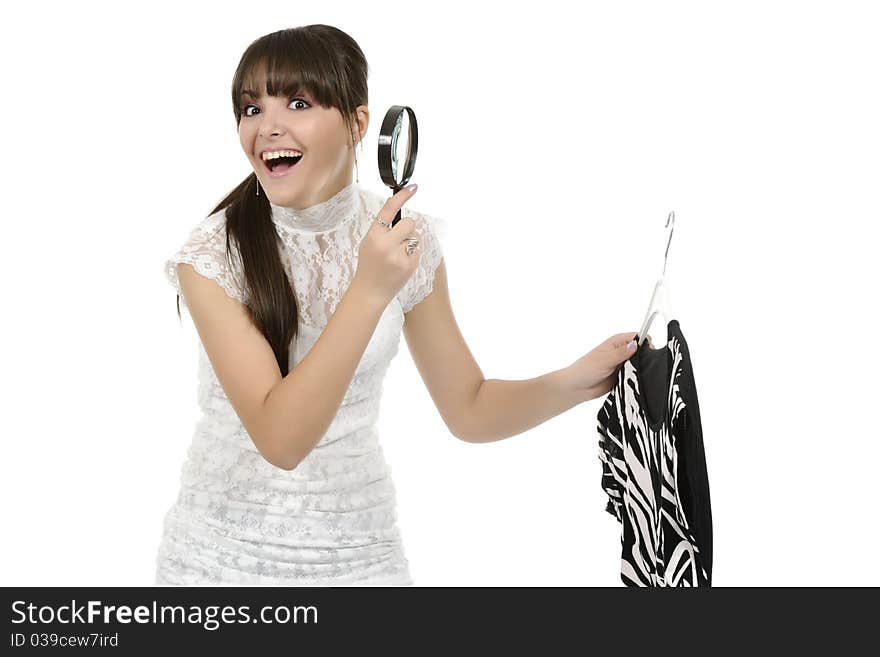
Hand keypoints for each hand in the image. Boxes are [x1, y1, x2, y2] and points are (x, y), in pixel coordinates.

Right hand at [352, 185, 420, 306]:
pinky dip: (413, 254)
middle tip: (398, 239)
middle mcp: (386, 245)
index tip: (412, 187)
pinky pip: (418, 250)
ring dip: (410, 242)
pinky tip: (402, 263)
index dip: (401, 197)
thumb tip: (403, 216)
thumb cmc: (369, 265)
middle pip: (410, 223)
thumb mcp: (368, 243)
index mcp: (373, 236)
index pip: (389, 210)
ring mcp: (399, 256)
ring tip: (397, 255)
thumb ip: (383, 229)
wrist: (370, 292)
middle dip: (407, 228)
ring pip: (416, 237)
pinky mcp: (410, 265)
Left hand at [565, 331, 647, 401]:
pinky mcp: (623, 376)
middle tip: (642, 366)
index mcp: (616, 342)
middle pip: (641, 350)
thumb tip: (637, 344)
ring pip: (640, 364)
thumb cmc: (585, 369)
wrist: (577, 388)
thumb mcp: (605, 359)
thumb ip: (621, 353)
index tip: (649, 352)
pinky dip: (637, 378)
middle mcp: (621, 351)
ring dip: (640, 369)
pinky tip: (636, 382)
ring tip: (636, 375)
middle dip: (645, 357)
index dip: (645, 342)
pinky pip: (635, 376)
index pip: (637, 336)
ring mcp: (623, 364)